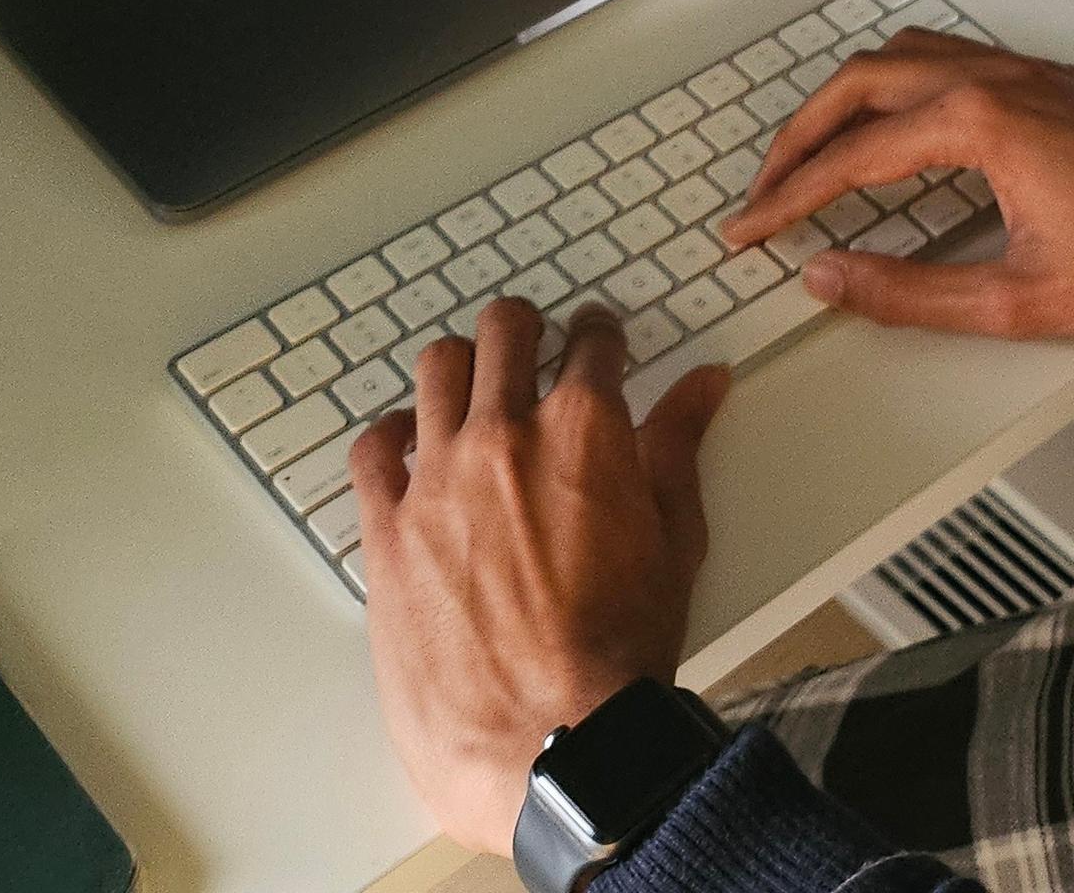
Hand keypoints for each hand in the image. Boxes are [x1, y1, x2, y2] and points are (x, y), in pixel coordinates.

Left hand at [349, 298, 732, 857]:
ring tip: (473, 387)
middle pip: (505, 331)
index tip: (599, 343)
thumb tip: (701, 387)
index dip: (601, 335)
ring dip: (463, 366)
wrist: (550, 744)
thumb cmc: (618, 656)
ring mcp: (438, 479)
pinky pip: (372, 449)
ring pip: (437, 368)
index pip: (592, 340)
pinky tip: (409, 443)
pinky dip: (392, 434)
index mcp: (585, 430)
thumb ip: (679, 449)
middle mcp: (505, 435)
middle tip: (534, 347)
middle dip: (526, 329)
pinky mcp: (388, 531)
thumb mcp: (675, 543)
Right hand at [719, 28, 1073, 340]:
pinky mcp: (1044, 76)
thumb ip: (910, 293)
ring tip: (813, 154)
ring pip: (901, 55)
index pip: (853, 156)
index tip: (752, 227)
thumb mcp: (1016, 300)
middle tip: (765, 189)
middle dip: (799, 136)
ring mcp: (1022, 69)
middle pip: (860, 83)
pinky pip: (946, 55)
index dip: (789, 197)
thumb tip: (832, 279)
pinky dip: (895, 84)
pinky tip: (890, 125)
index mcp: (981, 124)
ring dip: (845, 99)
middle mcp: (995, 78)